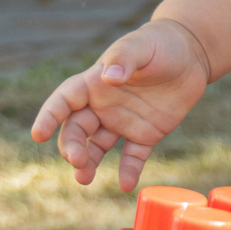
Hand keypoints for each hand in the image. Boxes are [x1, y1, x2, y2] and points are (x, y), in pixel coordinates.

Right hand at [30, 19, 214, 190]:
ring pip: (97, 147)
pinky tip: (127, 184)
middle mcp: (102, 106)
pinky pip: (132, 156)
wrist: (191, 55)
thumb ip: (124, 59)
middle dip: (72, 146)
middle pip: (77, 130)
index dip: (49, 116)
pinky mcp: (145, 134)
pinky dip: (129, 171)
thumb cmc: (160, 44)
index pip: (64, 101)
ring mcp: (122, 122)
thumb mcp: (141, 46)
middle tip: (77, 161)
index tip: (39, 135)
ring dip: (89, 163)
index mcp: (94, 83)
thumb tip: (109, 77)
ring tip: (84, 178)